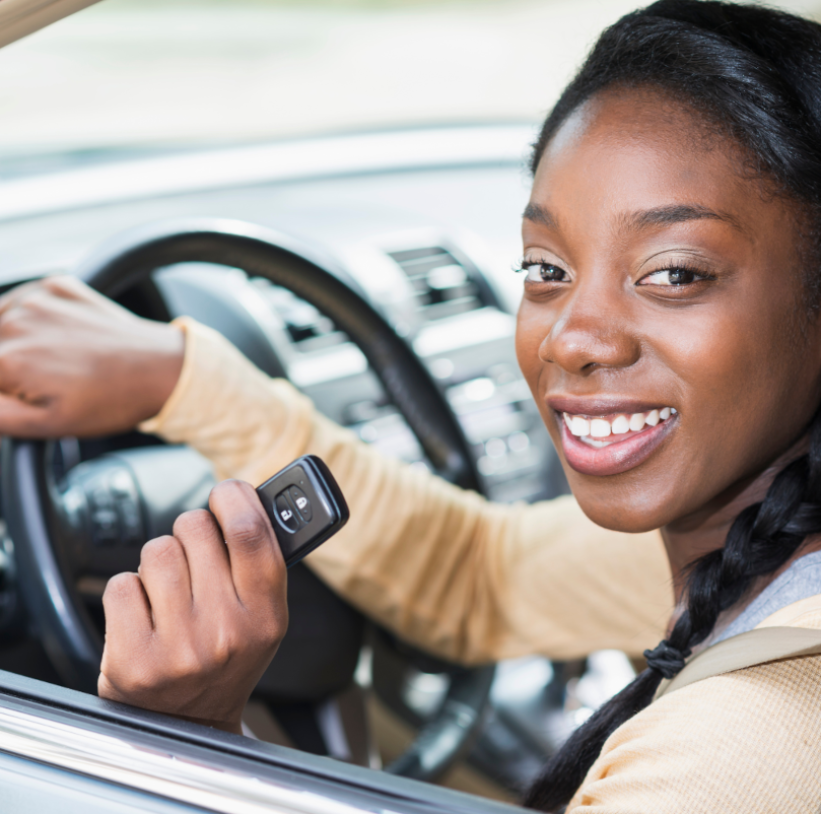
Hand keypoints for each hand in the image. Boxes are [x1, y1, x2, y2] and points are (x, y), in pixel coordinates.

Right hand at [0, 275, 183, 437]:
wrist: (161, 368)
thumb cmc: (112, 400)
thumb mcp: (46, 425)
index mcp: (5, 359)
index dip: (3, 385)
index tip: (21, 389)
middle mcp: (13, 320)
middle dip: (6, 368)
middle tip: (44, 383)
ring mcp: (35, 297)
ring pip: (1, 323)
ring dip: (14, 342)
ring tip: (57, 365)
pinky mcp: (55, 284)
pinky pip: (25, 301)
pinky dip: (34, 319)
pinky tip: (64, 341)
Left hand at [98, 480, 287, 733]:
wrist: (189, 730)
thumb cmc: (227, 661)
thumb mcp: (264, 618)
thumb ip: (261, 563)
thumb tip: (246, 499)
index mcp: (266, 617)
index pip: (250, 533)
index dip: (235, 498)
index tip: (227, 492)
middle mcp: (225, 633)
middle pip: (195, 530)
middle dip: (191, 531)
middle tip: (195, 556)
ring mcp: (177, 649)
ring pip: (156, 551)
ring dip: (160, 561)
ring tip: (170, 591)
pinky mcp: (132, 661)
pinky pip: (121, 583)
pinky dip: (129, 592)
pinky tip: (146, 615)